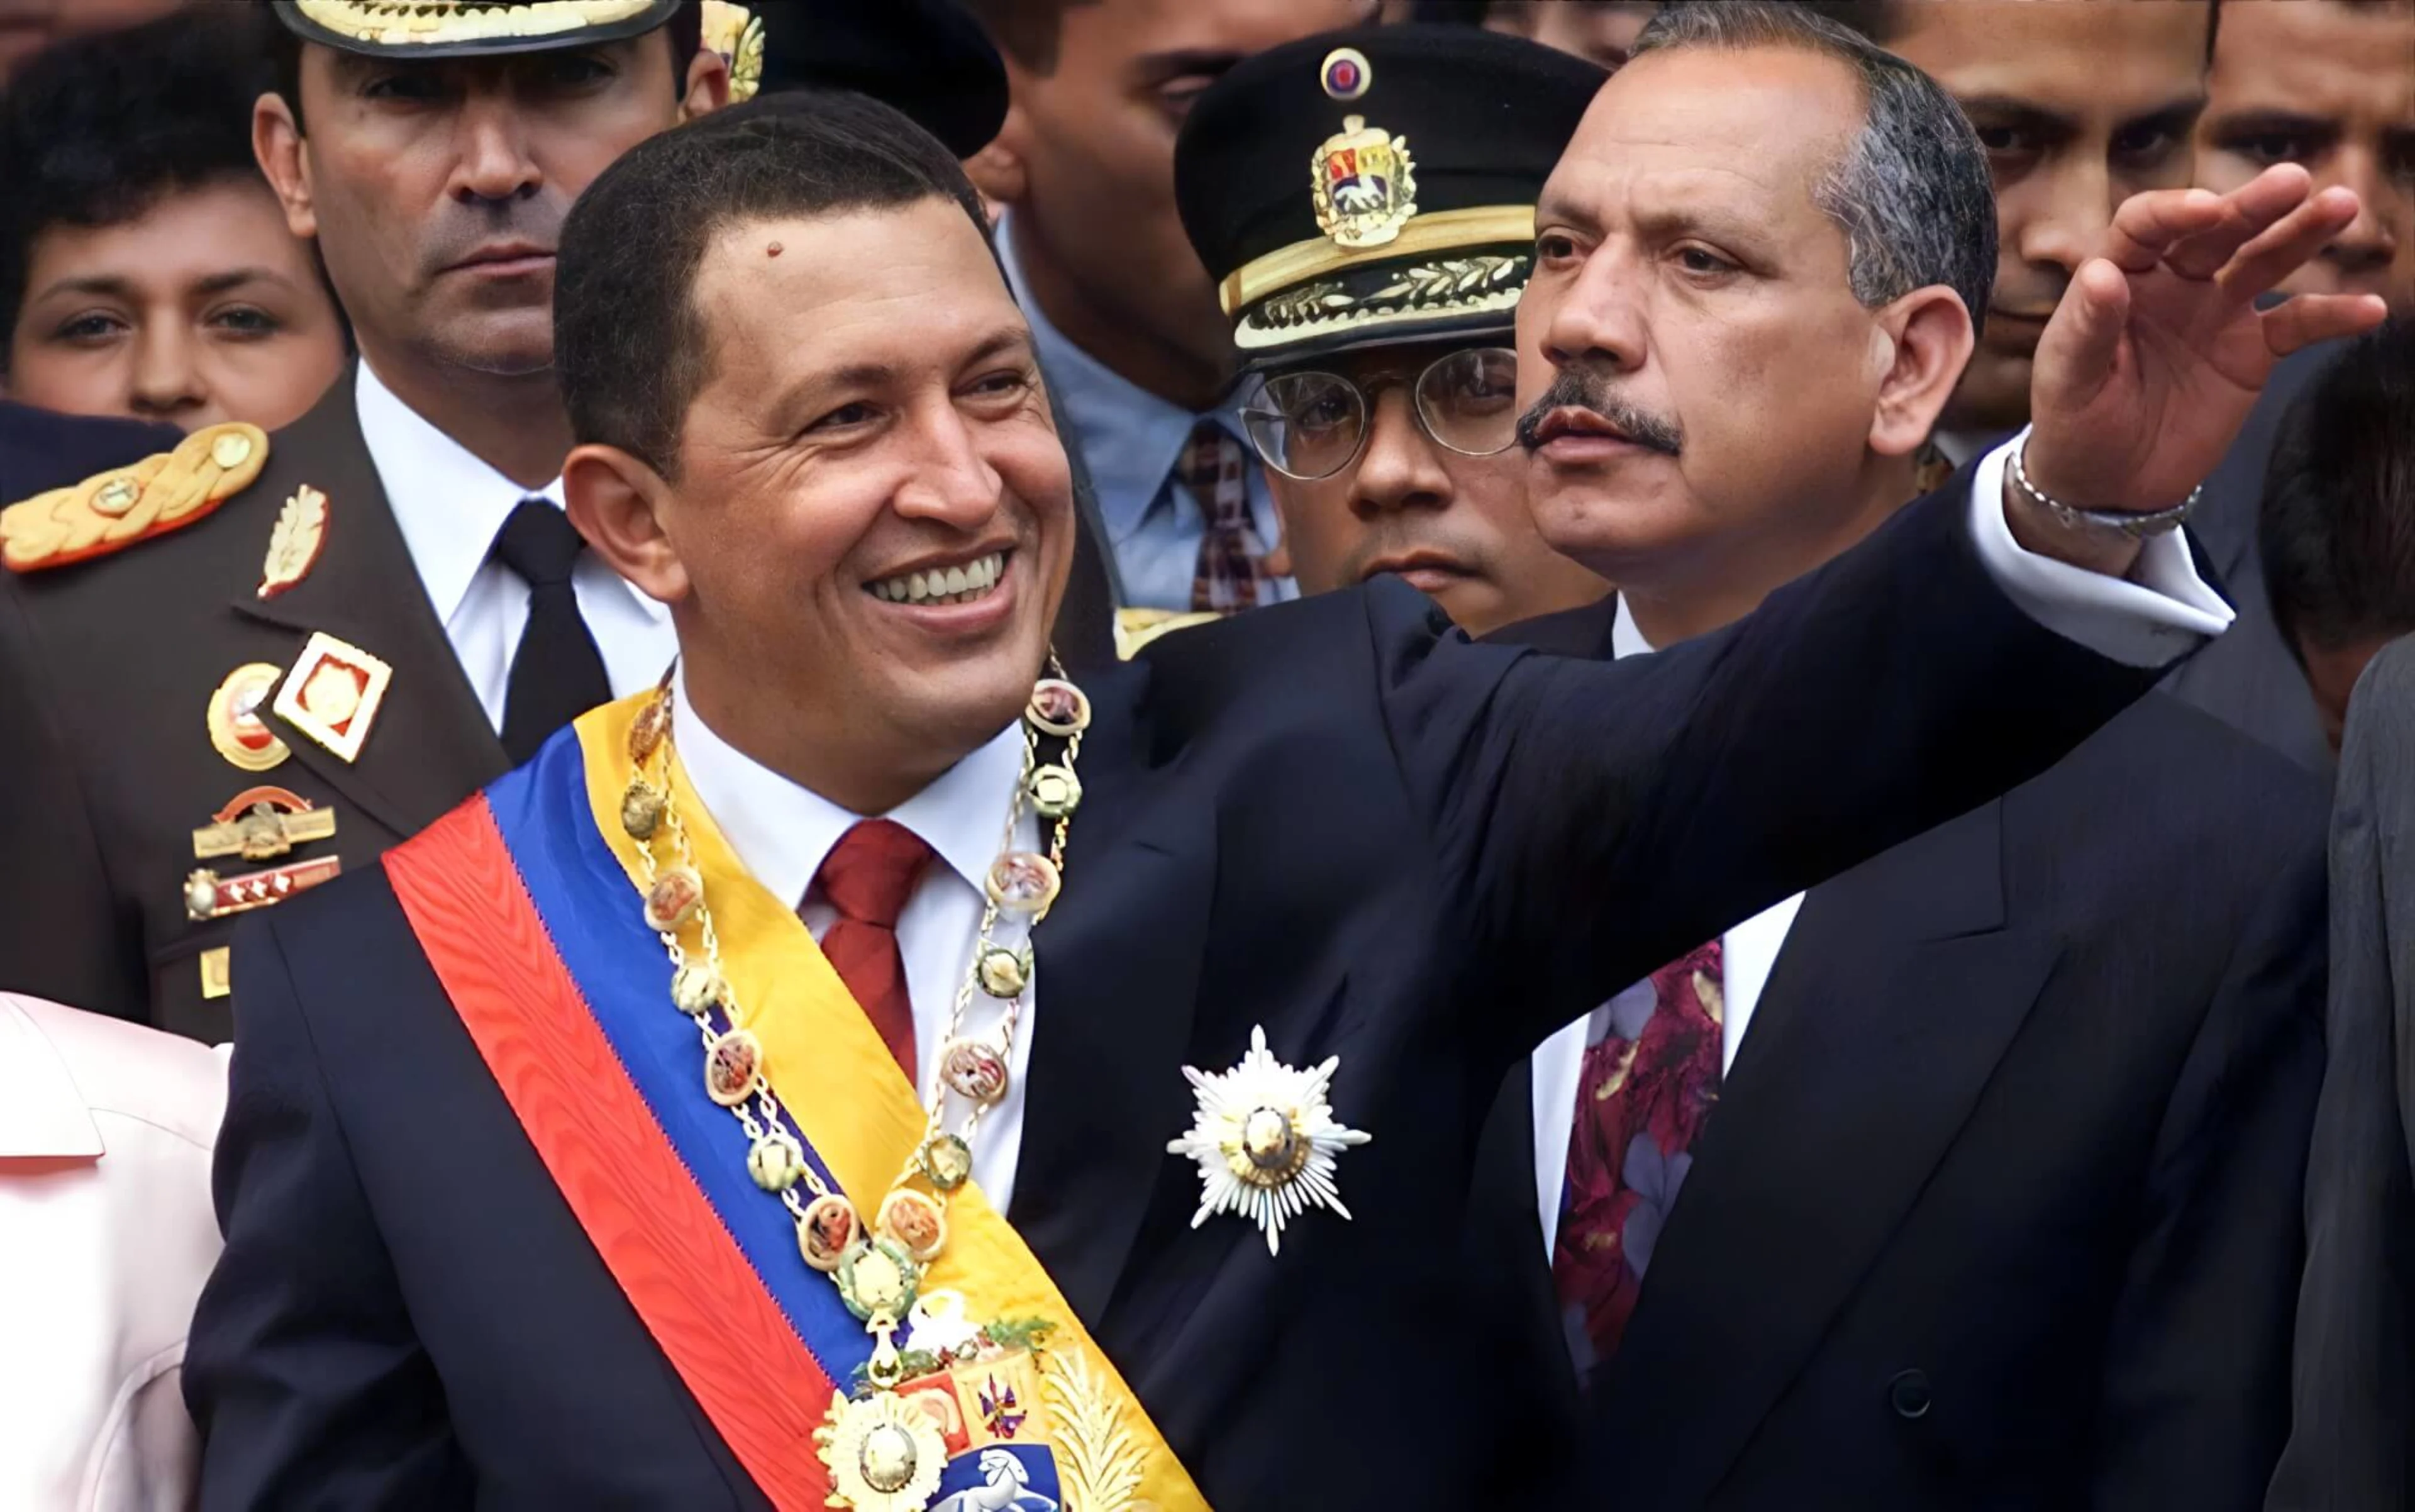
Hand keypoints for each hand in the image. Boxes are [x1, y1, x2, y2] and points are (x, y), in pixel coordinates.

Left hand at [2011, 165, 2387, 567]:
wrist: (2107, 482)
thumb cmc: (2073, 421)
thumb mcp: (2067, 379)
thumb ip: (2087, 328)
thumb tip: (2100, 273)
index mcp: (2119, 276)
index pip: (2145, 226)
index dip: (2174, 212)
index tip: (2208, 209)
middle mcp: (2173, 283)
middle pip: (2216, 231)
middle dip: (2253, 205)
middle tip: (2293, 181)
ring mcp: (2217, 313)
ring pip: (2264, 262)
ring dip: (2302, 234)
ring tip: (2342, 205)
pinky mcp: (2252, 352)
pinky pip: (2298, 324)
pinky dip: (2333, 315)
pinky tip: (2369, 309)